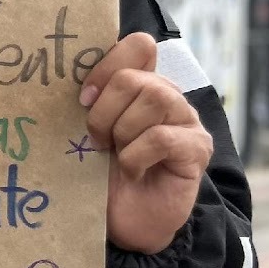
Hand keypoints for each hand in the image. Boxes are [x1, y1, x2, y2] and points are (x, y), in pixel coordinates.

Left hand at [80, 32, 213, 255]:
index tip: (83, 98)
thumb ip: (91, 99)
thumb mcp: (88, 129)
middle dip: (105, 110)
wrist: (125, 221)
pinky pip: (161, 137)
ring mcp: (187, 121)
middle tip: (97, 139)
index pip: (138, 46)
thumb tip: (71, 75)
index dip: (106, 65)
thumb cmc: (102, 173)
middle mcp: (168, 96)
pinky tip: (134, 171)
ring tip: (116, 155)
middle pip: (136, 77)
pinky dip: (136, 156)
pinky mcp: (197, 149)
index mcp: (142, 84)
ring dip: (122, 131)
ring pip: (155, 99)